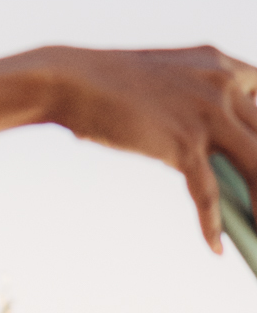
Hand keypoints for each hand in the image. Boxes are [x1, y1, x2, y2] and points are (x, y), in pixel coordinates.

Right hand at [40, 44, 256, 251]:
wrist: (74, 81)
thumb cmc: (108, 84)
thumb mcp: (164, 82)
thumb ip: (192, 103)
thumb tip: (200, 147)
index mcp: (219, 64)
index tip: (255, 153)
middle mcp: (222, 85)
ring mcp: (206, 114)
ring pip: (256, 165)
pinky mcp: (182, 143)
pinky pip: (208, 193)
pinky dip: (211, 225)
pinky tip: (215, 247)